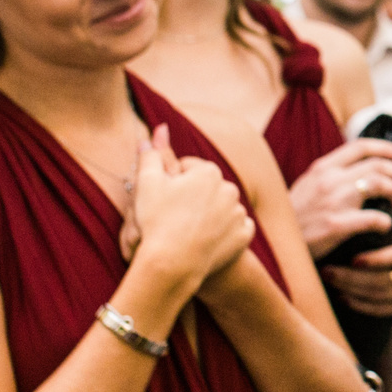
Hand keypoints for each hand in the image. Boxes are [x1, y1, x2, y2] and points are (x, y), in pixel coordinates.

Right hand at [123, 125, 252, 291]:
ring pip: (221, 208)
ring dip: (209, 215)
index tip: (163, 198)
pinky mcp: (244, 235)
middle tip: (173, 215)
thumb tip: (159, 129)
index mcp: (209, 172)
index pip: (189, 170)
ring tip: (188, 229)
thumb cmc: (156, 220)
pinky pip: (235, 229)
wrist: (172, 263)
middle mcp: (230, 188)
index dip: (172, 182)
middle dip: (193, 197)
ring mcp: (239, 213)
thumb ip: (151, 154)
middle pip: (207, 188)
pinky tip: (207, 241)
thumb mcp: (146, 183)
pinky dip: (224, 234)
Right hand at [286, 138, 391, 256]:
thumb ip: (328, 175)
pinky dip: (386, 222)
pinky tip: (384, 227)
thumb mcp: (306, 186)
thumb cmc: (294, 217)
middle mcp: (330, 179)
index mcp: (323, 168)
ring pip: (380, 183)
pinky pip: (375, 218)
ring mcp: (334, 201)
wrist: (274, 242)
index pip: (361, 146)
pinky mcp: (337, 224)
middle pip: (377, 164)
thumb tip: (355, 167)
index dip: (387, 148)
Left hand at [322, 166, 391, 316]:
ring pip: (381, 298)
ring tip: (330, 282)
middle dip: (353, 279)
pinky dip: (363, 307)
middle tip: (327, 271)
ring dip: (353, 292)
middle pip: (383, 281)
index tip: (352, 258)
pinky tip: (345, 299)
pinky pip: (384, 310)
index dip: (374, 261)